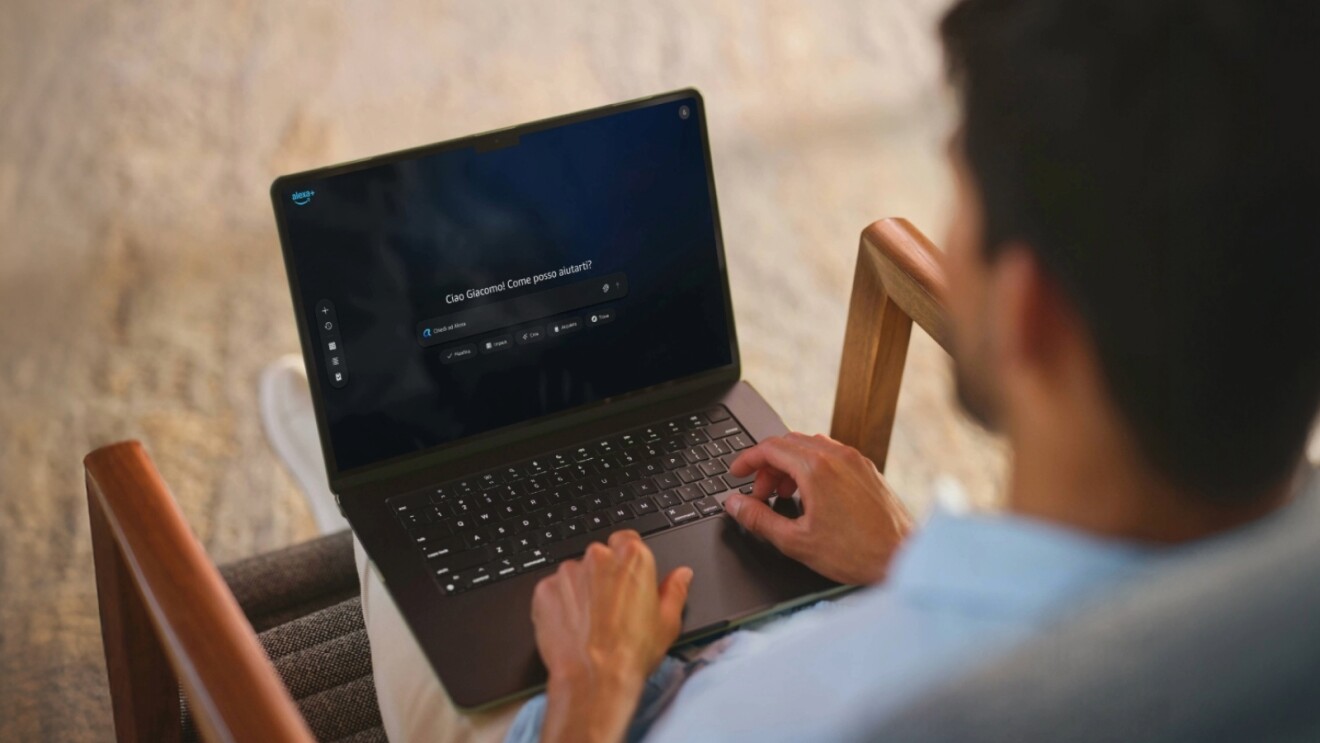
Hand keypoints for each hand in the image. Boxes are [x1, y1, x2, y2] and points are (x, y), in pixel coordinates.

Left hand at [531, 530, 692, 742]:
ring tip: (589, 622)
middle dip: (603, 576)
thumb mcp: (668, 622)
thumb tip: (682, 575)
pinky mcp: (544, 590)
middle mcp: (598, 557)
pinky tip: (570, 626)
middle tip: (610, 607)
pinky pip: (553, 591)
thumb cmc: (632, 652)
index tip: (627, 579)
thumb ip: (675, 591)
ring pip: (575, 574)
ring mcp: (568, 573)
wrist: (594, 678)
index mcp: (632, 558)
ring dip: (580, 590)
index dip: (627, 561)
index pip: (627, 540)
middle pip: (600, 556)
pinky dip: (559, 604)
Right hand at [726, 433, 911, 584]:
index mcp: (816, 468)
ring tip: (784, 496)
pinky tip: (811, 495)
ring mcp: (855, 460)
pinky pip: (831, 455)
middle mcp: (837, 456)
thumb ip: (758, 519)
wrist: (903, 558)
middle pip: (788, 444)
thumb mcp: (795, 540)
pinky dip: (812, 466)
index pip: (769, 448)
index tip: (736, 473)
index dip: (746, 460)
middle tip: (760, 494)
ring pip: (810, 446)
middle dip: (767, 466)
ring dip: (789, 465)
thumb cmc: (856, 553)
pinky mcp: (867, 469)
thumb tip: (735, 504)